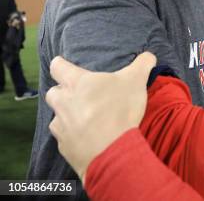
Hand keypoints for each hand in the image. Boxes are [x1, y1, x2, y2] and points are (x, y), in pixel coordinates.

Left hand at [45, 52, 156, 183]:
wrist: (111, 150)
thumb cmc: (120, 109)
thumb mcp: (136, 80)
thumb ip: (142, 63)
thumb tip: (148, 55)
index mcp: (77, 83)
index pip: (57, 67)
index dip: (60, 65)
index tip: (65, 66)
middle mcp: (63, 102)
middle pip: (53, 93)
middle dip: (63, 92)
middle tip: (81, 95)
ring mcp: (61, 125)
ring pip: (57, 116)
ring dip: (68, 116)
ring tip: (87, 119)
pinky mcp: (64, 145)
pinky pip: (64, 137)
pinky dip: (74, 136)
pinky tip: (89, 138)